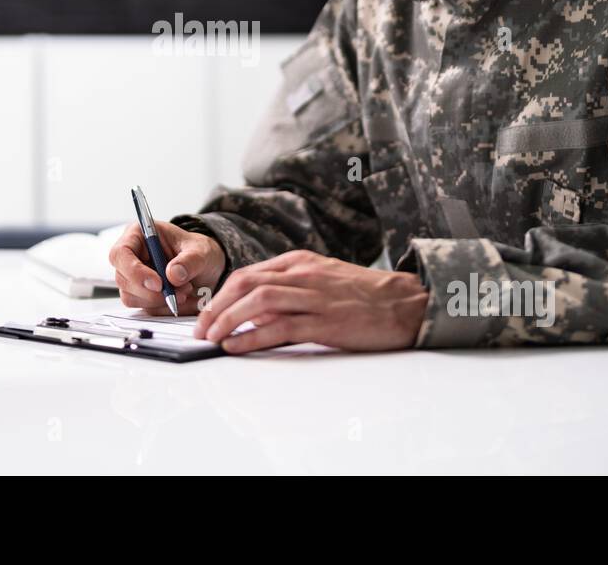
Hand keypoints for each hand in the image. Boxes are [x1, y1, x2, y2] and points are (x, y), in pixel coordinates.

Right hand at [108, 220, 226, 314]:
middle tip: (180, 291)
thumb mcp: (201, 251)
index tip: (158, 284)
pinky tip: (181, 298)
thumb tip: (173, 275)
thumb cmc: (198, 252)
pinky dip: (165, 307)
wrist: (206, 268)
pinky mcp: (140, 295)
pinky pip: (145, 308)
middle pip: (123, 279)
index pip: (121, 253)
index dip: (135, 271)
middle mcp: (131, 256)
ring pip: (132, 297)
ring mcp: (133, 277)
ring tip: (185, 291)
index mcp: (138, 235)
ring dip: (160, 300)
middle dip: (152, 291)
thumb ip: (189, 261)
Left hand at [193, 250, 428, 352]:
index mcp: (300, 262)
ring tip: (212, 339)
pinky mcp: (326, 321)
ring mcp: (315, 296)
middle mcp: (303, 274)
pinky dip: (253, 336)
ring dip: (228, 320)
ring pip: (258, 301)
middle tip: (201, 328)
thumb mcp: (323, 278)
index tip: (207, 313)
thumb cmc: (365, 295)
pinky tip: (238, 346)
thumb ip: (291, 286)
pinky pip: (281, 327)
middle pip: (246, 284)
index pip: (248, 274)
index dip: (221, 294)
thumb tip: (255, 307)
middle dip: (216, 307)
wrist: (407, 303)